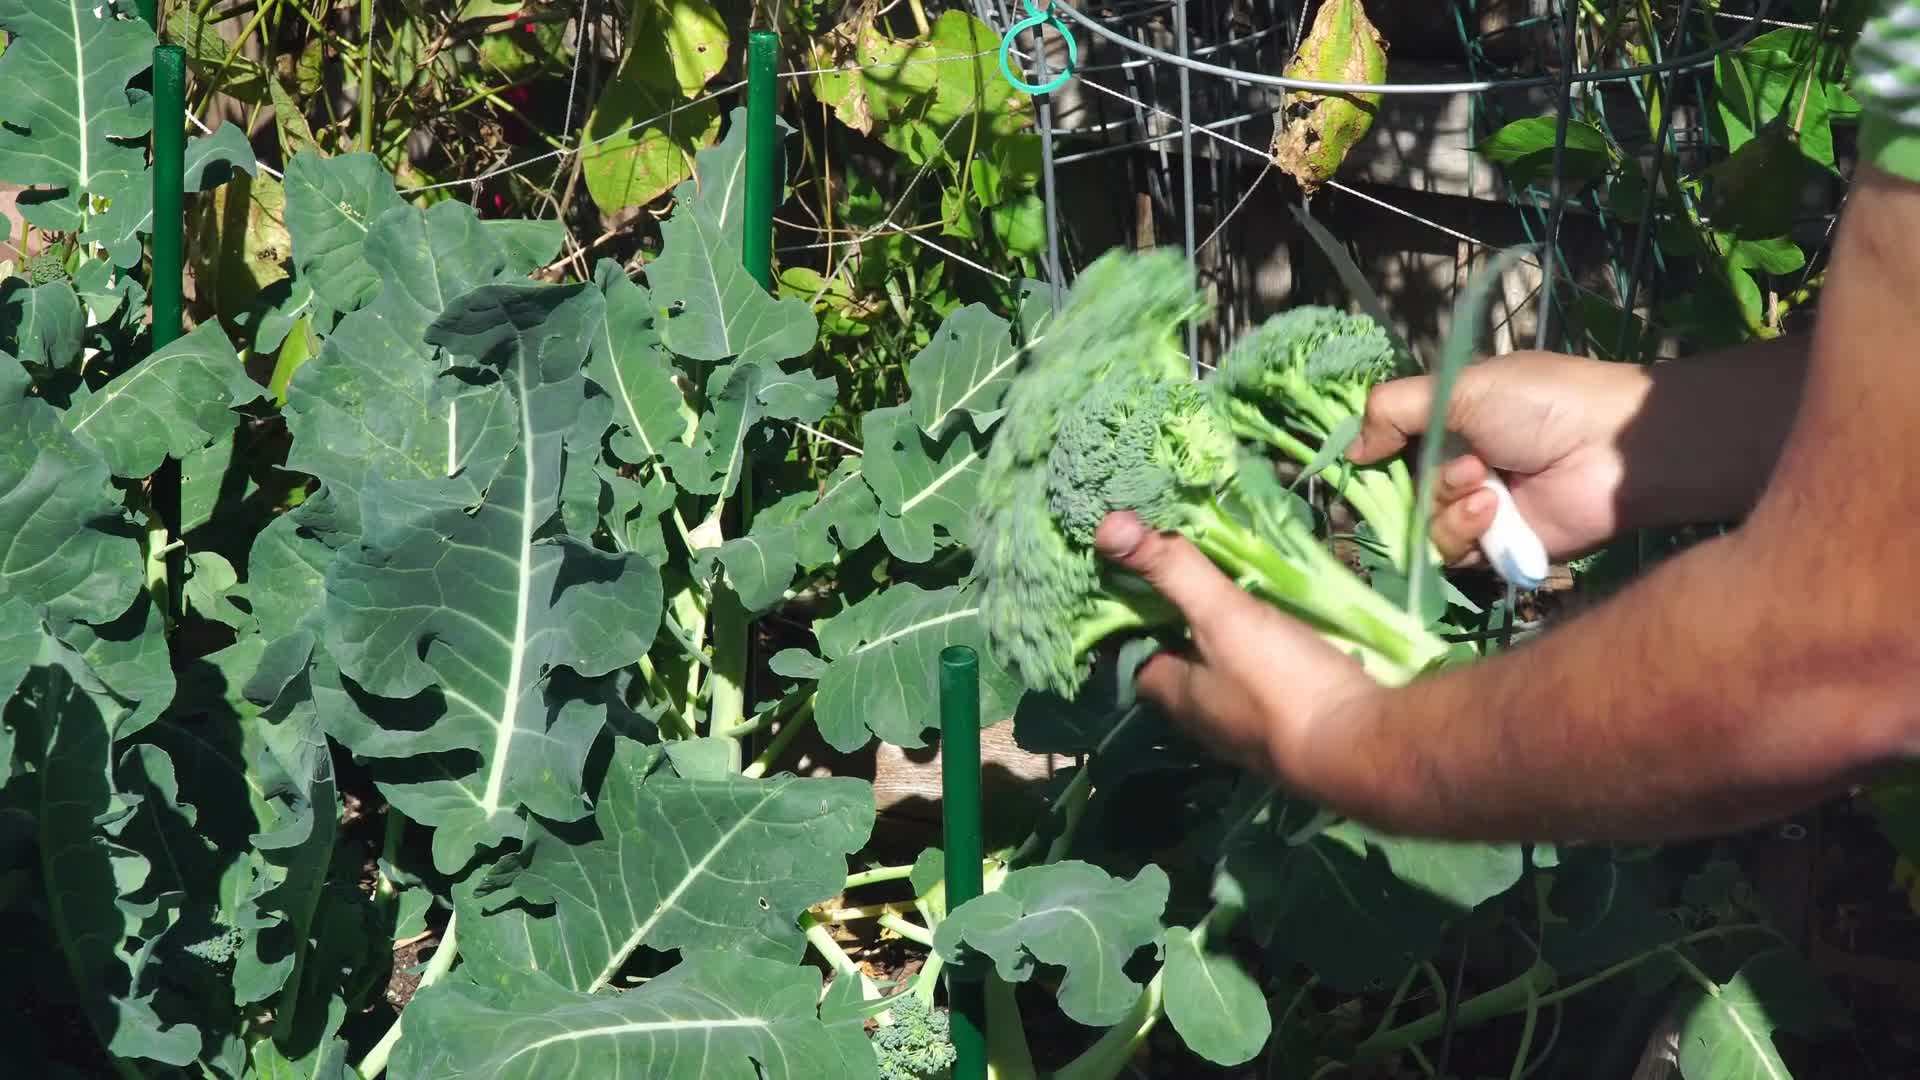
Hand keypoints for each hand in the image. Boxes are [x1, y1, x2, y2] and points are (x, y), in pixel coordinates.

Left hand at [1091, 511, 1380, 782]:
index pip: (1131, 656)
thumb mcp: (1222, 617)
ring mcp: (1250, 728)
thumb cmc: (1280, 684)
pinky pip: (1264, 683)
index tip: (1128, 578)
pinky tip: (1279, 628)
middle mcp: (1205, 720)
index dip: (1125, 620)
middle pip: (1177, 664)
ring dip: (1222, 641)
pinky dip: (1262, 655)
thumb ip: (1173, 571)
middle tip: (1181, 574)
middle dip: (1176, 626)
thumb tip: (1107, 527)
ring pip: (1222, 675)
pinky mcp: (1293, 725)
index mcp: (1176, 696)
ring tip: (1228, 591)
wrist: (1364, 747)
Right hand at [1349, 350, 1652, 566]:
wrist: (1612, 450)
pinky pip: (1450, 551)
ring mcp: (1476, 510)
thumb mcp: (1460, 387)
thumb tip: (1350, 451)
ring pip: (1420, 523)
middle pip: (1398, 490)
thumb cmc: (1543, 404)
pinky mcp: (1495, 548)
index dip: (1373, 454)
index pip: (1390, 445)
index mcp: (1450, 423)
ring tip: (1484, 480)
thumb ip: (1394, 409)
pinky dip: (1464, 527)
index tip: (1363, 457)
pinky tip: (1494, 506)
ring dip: (1444, 501)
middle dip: (1416, 477)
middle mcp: (1457, 468)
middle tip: (1456, 462)